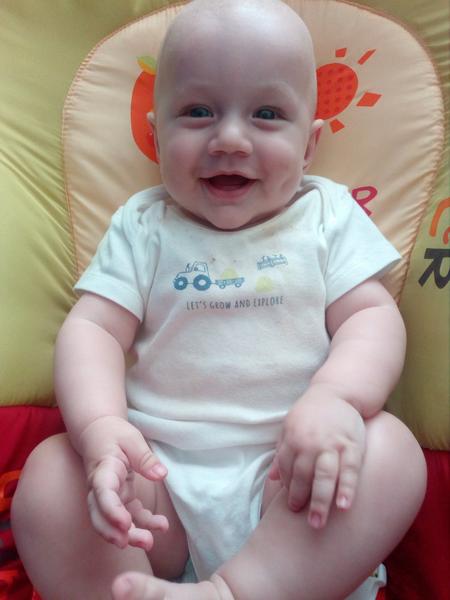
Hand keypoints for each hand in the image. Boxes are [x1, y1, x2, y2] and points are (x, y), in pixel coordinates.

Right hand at [78, 416, 168, 550]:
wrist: (98, 432)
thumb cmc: (114, 433)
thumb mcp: (132, 439)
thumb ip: (145, 457)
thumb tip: (161, 475)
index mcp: (103, 470)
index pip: (103, 493)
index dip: (112, 511)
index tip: (125, 523)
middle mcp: (100, 488)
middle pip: (102, 516)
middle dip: (117, 533)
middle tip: (141, 541)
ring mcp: (109, 496)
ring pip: (113, 521)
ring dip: (130, 535)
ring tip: (150, 542)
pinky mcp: (119, 498)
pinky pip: (128, 516)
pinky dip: (142, 523)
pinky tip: (160, 526)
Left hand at [269, 385, 365, 527]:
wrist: (337, 392)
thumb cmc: (311, 413)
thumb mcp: (290, 427)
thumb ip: (281, 452)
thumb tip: (271, 479)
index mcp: (292, 438)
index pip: (287, 469)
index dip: (289, 488)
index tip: (291, 507)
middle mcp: (310, 443)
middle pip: (303, 476)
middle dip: (301, 500)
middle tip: (305, 523)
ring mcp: (332, 444)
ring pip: (324, 476)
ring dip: (320, 500)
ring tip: (318, 522)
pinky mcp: (351, 444)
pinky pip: (350, 469)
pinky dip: (347, 488)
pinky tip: (344, 505)